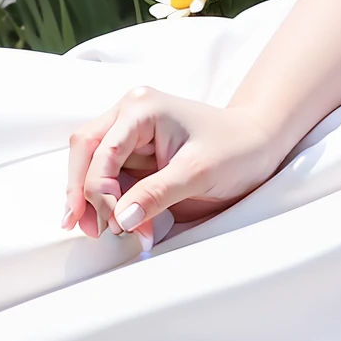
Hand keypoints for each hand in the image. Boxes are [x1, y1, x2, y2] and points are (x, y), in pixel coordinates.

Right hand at [61, 85, 289, 241]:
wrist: (259, 143)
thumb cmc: (236, 149)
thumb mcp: (198, 173)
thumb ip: (157, 194)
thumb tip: (120, 218)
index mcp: (142, 109)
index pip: (102, 150)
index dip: (99, 189)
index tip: (117, 224)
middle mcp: (130, 113)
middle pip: (85, 150)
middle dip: (81, 191)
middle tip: (88, 229)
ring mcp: (130, 130)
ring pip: (90, 161)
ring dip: (89, 197)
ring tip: (99, 231)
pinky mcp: (135, 150)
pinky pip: (107, 172)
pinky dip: (104, 197)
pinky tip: (106, 220)